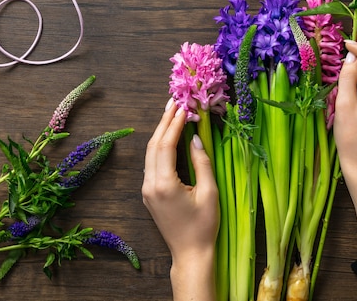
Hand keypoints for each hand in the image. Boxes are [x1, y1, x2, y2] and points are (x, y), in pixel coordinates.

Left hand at [142, 99, 218, 299]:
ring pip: (150, 154)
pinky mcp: (149, 195)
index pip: (166, 145)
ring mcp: (147, 190)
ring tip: (171, 114)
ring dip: (160, 133)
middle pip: (154, 145)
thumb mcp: (209, 192)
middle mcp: (150, 185)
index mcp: (164, 183)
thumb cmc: (204, 226)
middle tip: (174, 102)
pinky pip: (152, 164)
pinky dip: (159, 147)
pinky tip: (169, 138)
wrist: (190, 254)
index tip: (183, 106)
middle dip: (164, 122)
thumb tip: (196, 138)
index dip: (174, 123)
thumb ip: (202, 163)